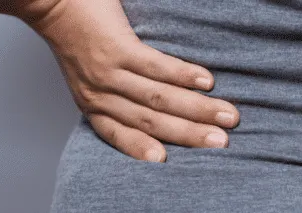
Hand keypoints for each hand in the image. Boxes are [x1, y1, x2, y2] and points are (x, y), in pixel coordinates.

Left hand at [0, 0, 239, 161]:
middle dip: (189, 134)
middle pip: (150, 122)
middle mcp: (99, 94)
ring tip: (226, 115)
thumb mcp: (87, 73)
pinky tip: (206, 82)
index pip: (118, 134)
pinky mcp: (117, 49)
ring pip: (158, 99)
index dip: (141, 149)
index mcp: (92, 103)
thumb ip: (114, 91)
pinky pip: (155, 67)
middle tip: (221, 142)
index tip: (165, 162)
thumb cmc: (75, 33)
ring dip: (197, 109)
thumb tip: (154, 105)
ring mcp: (108, 72)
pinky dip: (183, 76)